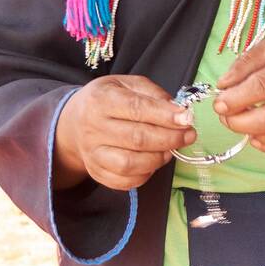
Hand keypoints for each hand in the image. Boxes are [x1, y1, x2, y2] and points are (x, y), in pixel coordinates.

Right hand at [53, 74, 197, 190]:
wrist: (75, 122)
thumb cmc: (108, 99)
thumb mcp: (127, 84)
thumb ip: (152, 93)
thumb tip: (178, 111)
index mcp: (100, 99)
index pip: (136, 108)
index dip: (165, 115)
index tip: (186, 118)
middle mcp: (93, 127)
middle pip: (137, 138)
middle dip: (170, 138)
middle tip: (189, 135)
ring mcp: (93, 153)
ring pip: (131, 164)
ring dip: (159, 158)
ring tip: (171, 149)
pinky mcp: (97, 172)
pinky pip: (125, 181)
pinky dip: (146, 174)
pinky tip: (154, 161)